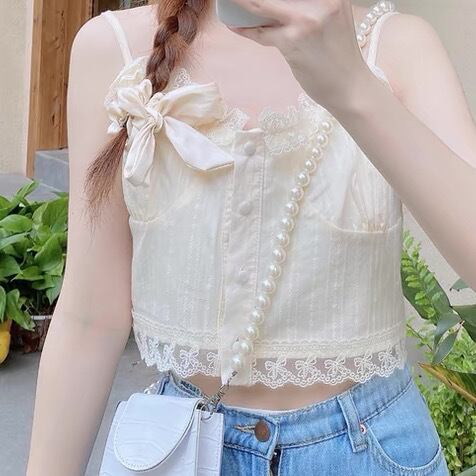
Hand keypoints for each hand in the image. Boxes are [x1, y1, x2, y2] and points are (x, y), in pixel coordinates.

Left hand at [226, 0, 371, 111]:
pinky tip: (235, 24)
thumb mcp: (333, 18)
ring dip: (242, 3)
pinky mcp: (292, 41)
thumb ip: (311, 5)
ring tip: (231, 2)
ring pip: (262, 5)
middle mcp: (321, 0)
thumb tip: (275, 4)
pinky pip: (262, 32)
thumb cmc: (340, 57)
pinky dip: (246, 29)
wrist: (350, 88)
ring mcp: (305, 20)